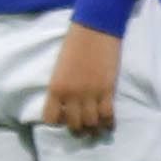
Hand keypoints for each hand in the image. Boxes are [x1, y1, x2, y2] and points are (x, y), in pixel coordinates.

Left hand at [43, 21, 120, 138]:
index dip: (58, 123)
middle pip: (74, 124)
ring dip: (94, 129)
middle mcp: (72, 95)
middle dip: (78, 131)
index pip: (51, 119)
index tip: (64, 120)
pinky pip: (108, 115)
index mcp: (56, 88)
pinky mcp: (107, 90)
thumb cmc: (74, 45)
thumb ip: (62, 88)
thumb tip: (68, 104)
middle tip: (83, 130)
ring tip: (96, 130)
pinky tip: (109, 124)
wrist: (95, 30)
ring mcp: (91, 94)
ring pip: (92, 123)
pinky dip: (108, 123)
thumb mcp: (60, 69)